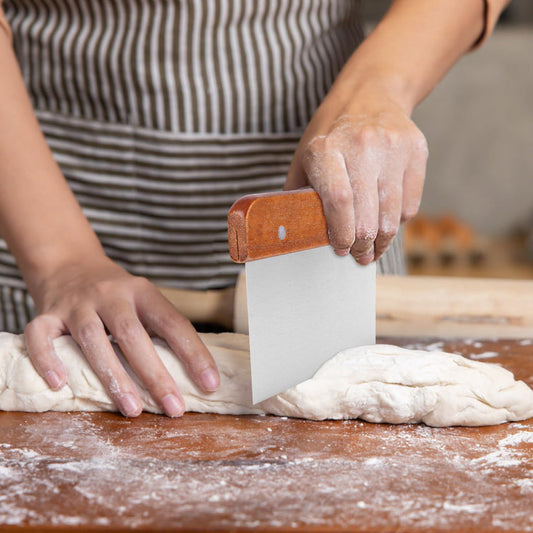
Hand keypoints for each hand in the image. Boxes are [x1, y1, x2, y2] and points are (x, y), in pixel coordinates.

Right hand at [23, 255, 219, 416]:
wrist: (69, 263)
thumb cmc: (116, 294)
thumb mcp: (142, 299)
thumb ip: (159, 328)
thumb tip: (192, 373)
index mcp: (142, 292)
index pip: (172, 322)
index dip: (194, 353)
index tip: (210, 383)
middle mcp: (111, 294)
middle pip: (133, 334)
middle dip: (155, 374)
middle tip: (173, 407)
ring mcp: (77, 304)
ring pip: (92, 339)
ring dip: (113, 376)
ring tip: (132, 409)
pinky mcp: (47, 313)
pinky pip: (41, 336)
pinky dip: (48, 360)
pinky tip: (60, 384)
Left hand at [286, 83, 427, 263]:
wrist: (370, 94)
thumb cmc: (331, 134)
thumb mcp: (305, 158)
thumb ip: (298, 195)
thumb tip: (293, 235)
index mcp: (326, 150)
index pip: (339, 202)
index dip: (340, 234)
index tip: (340, 249)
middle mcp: (362, 146)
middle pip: (367, 216)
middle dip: (362, 246)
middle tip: (358, 256)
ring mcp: (393, 147)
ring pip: (392, 216)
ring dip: (382, 241)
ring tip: (373, 249)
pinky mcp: (416, 150)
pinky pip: (410, 205)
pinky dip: (398, 222)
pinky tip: (386, 222)